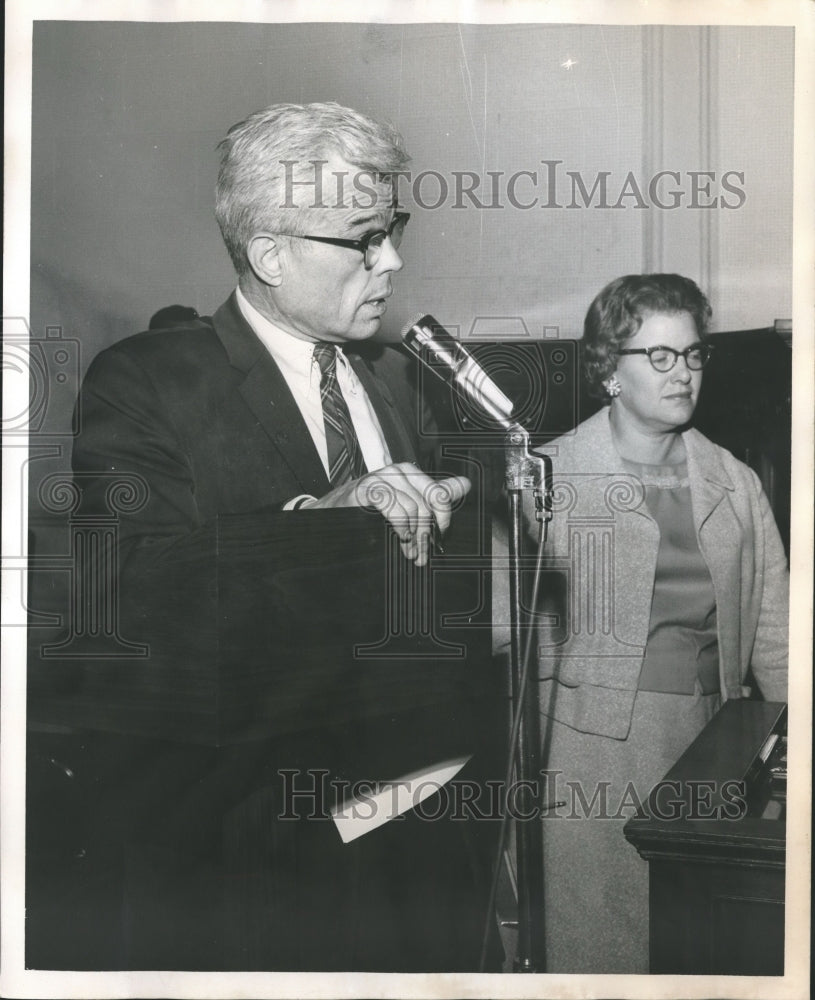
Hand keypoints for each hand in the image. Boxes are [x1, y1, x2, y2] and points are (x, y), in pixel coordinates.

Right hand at [304, 462, 470, 565]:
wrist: (332, 516)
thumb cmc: (371, 512)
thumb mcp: (407, 504)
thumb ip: (436, 494)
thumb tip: (466, 484)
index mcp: (411, 472)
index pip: (440, 494)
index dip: (443, 520)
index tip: (440, 540)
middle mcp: (398, 471)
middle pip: (428, 505)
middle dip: (428, 534)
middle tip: (423, 556)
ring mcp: (382, 477)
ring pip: (413, 510)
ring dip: (415, 538)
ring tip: (410, 554)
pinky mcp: (368, 489)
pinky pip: (395, 509)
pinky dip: (400, 528)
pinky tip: (399, 538)